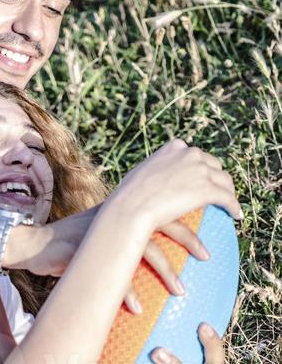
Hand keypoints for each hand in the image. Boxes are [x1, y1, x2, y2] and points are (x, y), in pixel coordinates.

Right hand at [15, 203, 213, 312]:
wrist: (29, 245)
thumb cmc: (66, 248)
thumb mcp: (100, 240)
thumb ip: (125, 242)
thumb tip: (152, 259)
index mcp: (122, 214)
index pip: (165, 211)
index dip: (188, 225)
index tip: (207, 244)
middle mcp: (116, 220)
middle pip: (164, 224)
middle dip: (189, 241)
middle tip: (207, 258)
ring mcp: (102, 236)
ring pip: (145, 250)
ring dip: (166, 273)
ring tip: (180, 293)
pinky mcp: (85, 253)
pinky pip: (114, 275)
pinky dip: (128, 293)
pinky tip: (138, 309)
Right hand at [106, 138, 241, 232]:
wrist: (130, 207)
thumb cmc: (127, 197)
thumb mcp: (137, 176)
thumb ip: (149, 172)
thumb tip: (147, 177)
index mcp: (174, 148)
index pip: (195, 155)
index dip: (201, 167)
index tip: (203, 178)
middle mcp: (190, 154)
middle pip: (213, 165)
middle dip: (217, 178)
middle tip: (219, 192)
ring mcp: (200, 170)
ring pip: (224, 181)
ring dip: (228, 193)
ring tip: (230, 205)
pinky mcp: (207, 189)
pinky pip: (227, 198)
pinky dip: (234, 206)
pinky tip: (236, 215)